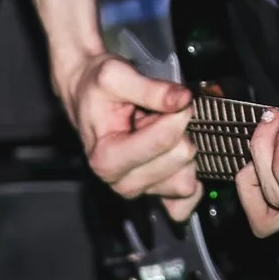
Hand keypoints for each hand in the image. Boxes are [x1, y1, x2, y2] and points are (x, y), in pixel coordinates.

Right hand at [56, 52, 203, 220]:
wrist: (86, 97)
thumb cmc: (96, 91)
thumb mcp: (115, 76)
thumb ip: (150, 88)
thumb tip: (183, 99)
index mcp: (106, 157)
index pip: (164, 140)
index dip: (178, 113)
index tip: (175, 97)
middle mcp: (121, 180)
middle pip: (180, 158)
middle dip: (180, 131)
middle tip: (162, 116)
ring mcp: (139, 190)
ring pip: (186, 179)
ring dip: (184, 150)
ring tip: (163, 133)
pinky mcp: (154, 194)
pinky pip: (184, 203)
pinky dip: (191, 180)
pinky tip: (183, 160)